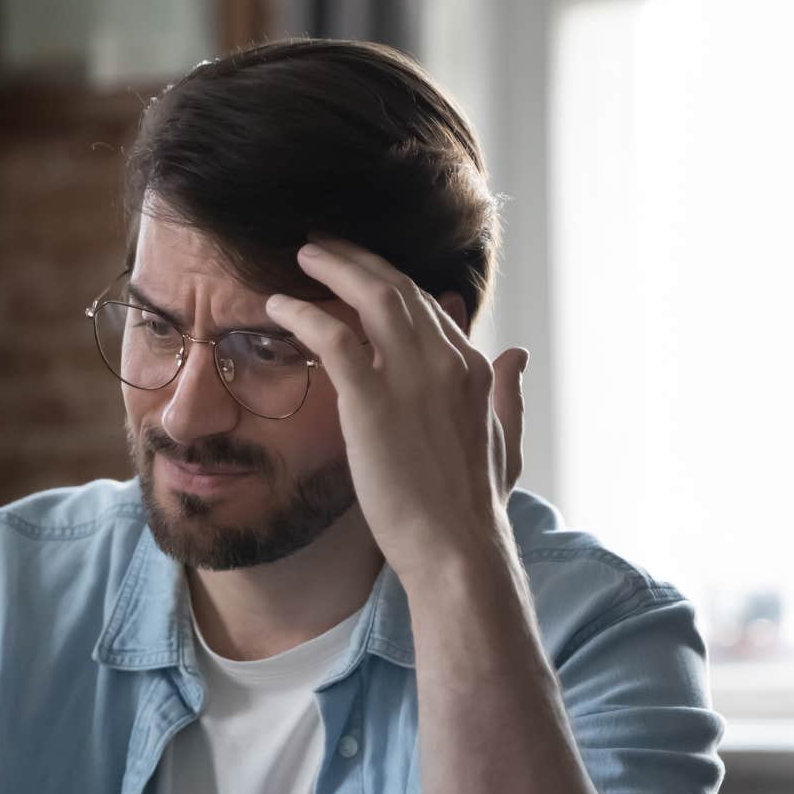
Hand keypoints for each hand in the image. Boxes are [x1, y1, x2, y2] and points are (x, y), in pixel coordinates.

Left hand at [264, 238, 527, 582]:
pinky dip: (302, 313)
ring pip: (371, 294)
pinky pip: (332, 336)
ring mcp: (411, 376)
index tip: (362, 272)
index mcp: (474, 369)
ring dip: (333, 267)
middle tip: (325, 244)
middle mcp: (447, 360)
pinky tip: (278, 306)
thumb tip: (516, 354)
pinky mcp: (373, 400)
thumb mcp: (505, 442)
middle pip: (399, 287)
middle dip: (359, 259)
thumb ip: (508, 394)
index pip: (429, 306)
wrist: (458, 548)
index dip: (391, 282)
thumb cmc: (474, 509)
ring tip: (304, 255)